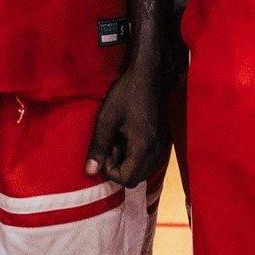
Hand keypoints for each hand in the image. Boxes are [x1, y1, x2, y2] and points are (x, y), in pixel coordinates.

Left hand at [88, 51, 168, 187]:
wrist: (150, 75)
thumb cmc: (126, 93)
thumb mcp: (106, 118)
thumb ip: (98, 146)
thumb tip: (90, 171)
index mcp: (143, 146)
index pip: (127, 179)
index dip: (111, 171)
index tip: (105, 151)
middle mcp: (156, 150)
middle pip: (136, 179)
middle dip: (120, 169)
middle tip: (111, 146)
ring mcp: (162, 145)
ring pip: (144, 170)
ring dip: (128, 162)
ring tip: (119, 141)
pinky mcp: (163, 139)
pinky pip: (149, 159)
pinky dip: (136, 156)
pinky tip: (129, 136)